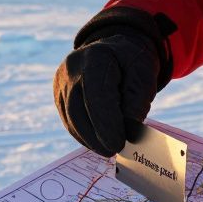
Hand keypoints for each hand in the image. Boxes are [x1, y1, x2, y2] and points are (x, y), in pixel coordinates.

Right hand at [54, 10, 166, 156]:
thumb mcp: (144, 76)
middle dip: (96, 136)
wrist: (114, 50)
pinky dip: (82, 134)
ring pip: (71, 118)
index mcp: (95, 57)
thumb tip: (128, 133)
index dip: (106, 123)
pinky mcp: (59, 95)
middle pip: (79, 109)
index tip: (118, 144)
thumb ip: (137, 102)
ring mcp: (61, 82)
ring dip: (89, 139)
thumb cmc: (132, 63)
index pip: (97, 95)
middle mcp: (72, 68)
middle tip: (114, 151)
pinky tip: (96, 142)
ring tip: (108, 149)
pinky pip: (68, 120)